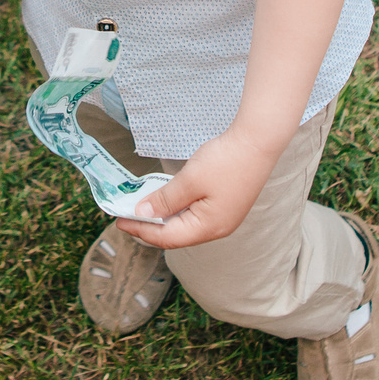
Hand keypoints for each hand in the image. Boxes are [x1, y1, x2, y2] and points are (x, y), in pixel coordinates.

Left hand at [113, 127, 282, 250]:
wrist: (258, 142)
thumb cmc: (225, 161)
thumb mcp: (189, 180)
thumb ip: (164, 200)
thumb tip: (143, 215)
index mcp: (208, 228)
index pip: (166, 238)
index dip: (141, 230)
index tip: (119, 220)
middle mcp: (217, 228)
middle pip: (177, 235)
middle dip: (150, 228)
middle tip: (127, 217)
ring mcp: (224, 218)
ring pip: (186, 226)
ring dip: (164, 219)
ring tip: (143, 210)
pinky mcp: (227, 205)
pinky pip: (196, 215)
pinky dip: (178, 211)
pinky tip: (167, 202)